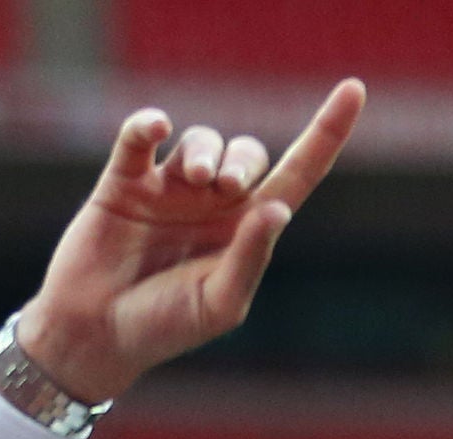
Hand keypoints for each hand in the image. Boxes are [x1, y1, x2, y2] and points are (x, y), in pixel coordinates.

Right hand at [13, 82, 365, 405]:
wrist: (97, 334)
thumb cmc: (164, 327)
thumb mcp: (219, 303)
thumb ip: (250, 257)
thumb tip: (279, 207)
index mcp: (246, 231)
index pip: (298, 173)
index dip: (326, 134)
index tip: (355, 90)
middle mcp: (212, 204)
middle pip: (247, 153)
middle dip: (243, 160)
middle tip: (228, 188)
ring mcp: (168, 188)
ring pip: (199, 142)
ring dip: (204, 152)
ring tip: (193, 181)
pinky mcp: (124, 181)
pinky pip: (139, 137)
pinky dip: (149, 125)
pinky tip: (157, 127)